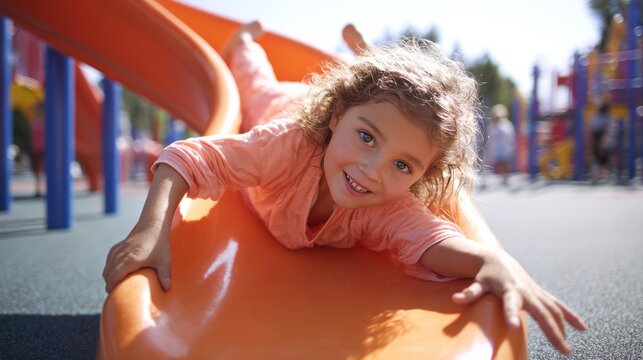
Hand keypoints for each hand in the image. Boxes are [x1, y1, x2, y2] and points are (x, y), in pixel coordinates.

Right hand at [102, 223, 171, 292]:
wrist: (154, 224)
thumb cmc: (160, 243)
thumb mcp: (165, 261)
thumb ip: (165, 276)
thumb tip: (168, 289)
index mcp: (129, 261)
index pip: (113, 278)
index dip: (111, 288)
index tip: (114, 296)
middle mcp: (120, 255)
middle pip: (107, 274)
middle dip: (109, 284)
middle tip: (117, 293)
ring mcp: (118, 249)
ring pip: (107, 267)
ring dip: (109, 276)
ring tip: (117, 284)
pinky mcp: (119, 245)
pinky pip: (109, 259)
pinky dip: (110, 267)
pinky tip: (116, 271)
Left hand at [451, 249, 586, 353]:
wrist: (497, 260)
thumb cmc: (485, 275)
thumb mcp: (476, 283)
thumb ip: (468, 293)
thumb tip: (454, 299)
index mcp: (509, 290)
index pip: (510, 304)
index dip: (512, 314)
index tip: (514, 327)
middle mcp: (526, 291)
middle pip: (542, 312)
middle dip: (553, 331)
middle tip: (563, 350)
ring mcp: (535, 292)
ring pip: (553, 311)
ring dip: (562, 329)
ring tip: (567, 350)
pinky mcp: (540, 294)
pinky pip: (558, 305)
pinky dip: (570, 316)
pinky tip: (583, 328)